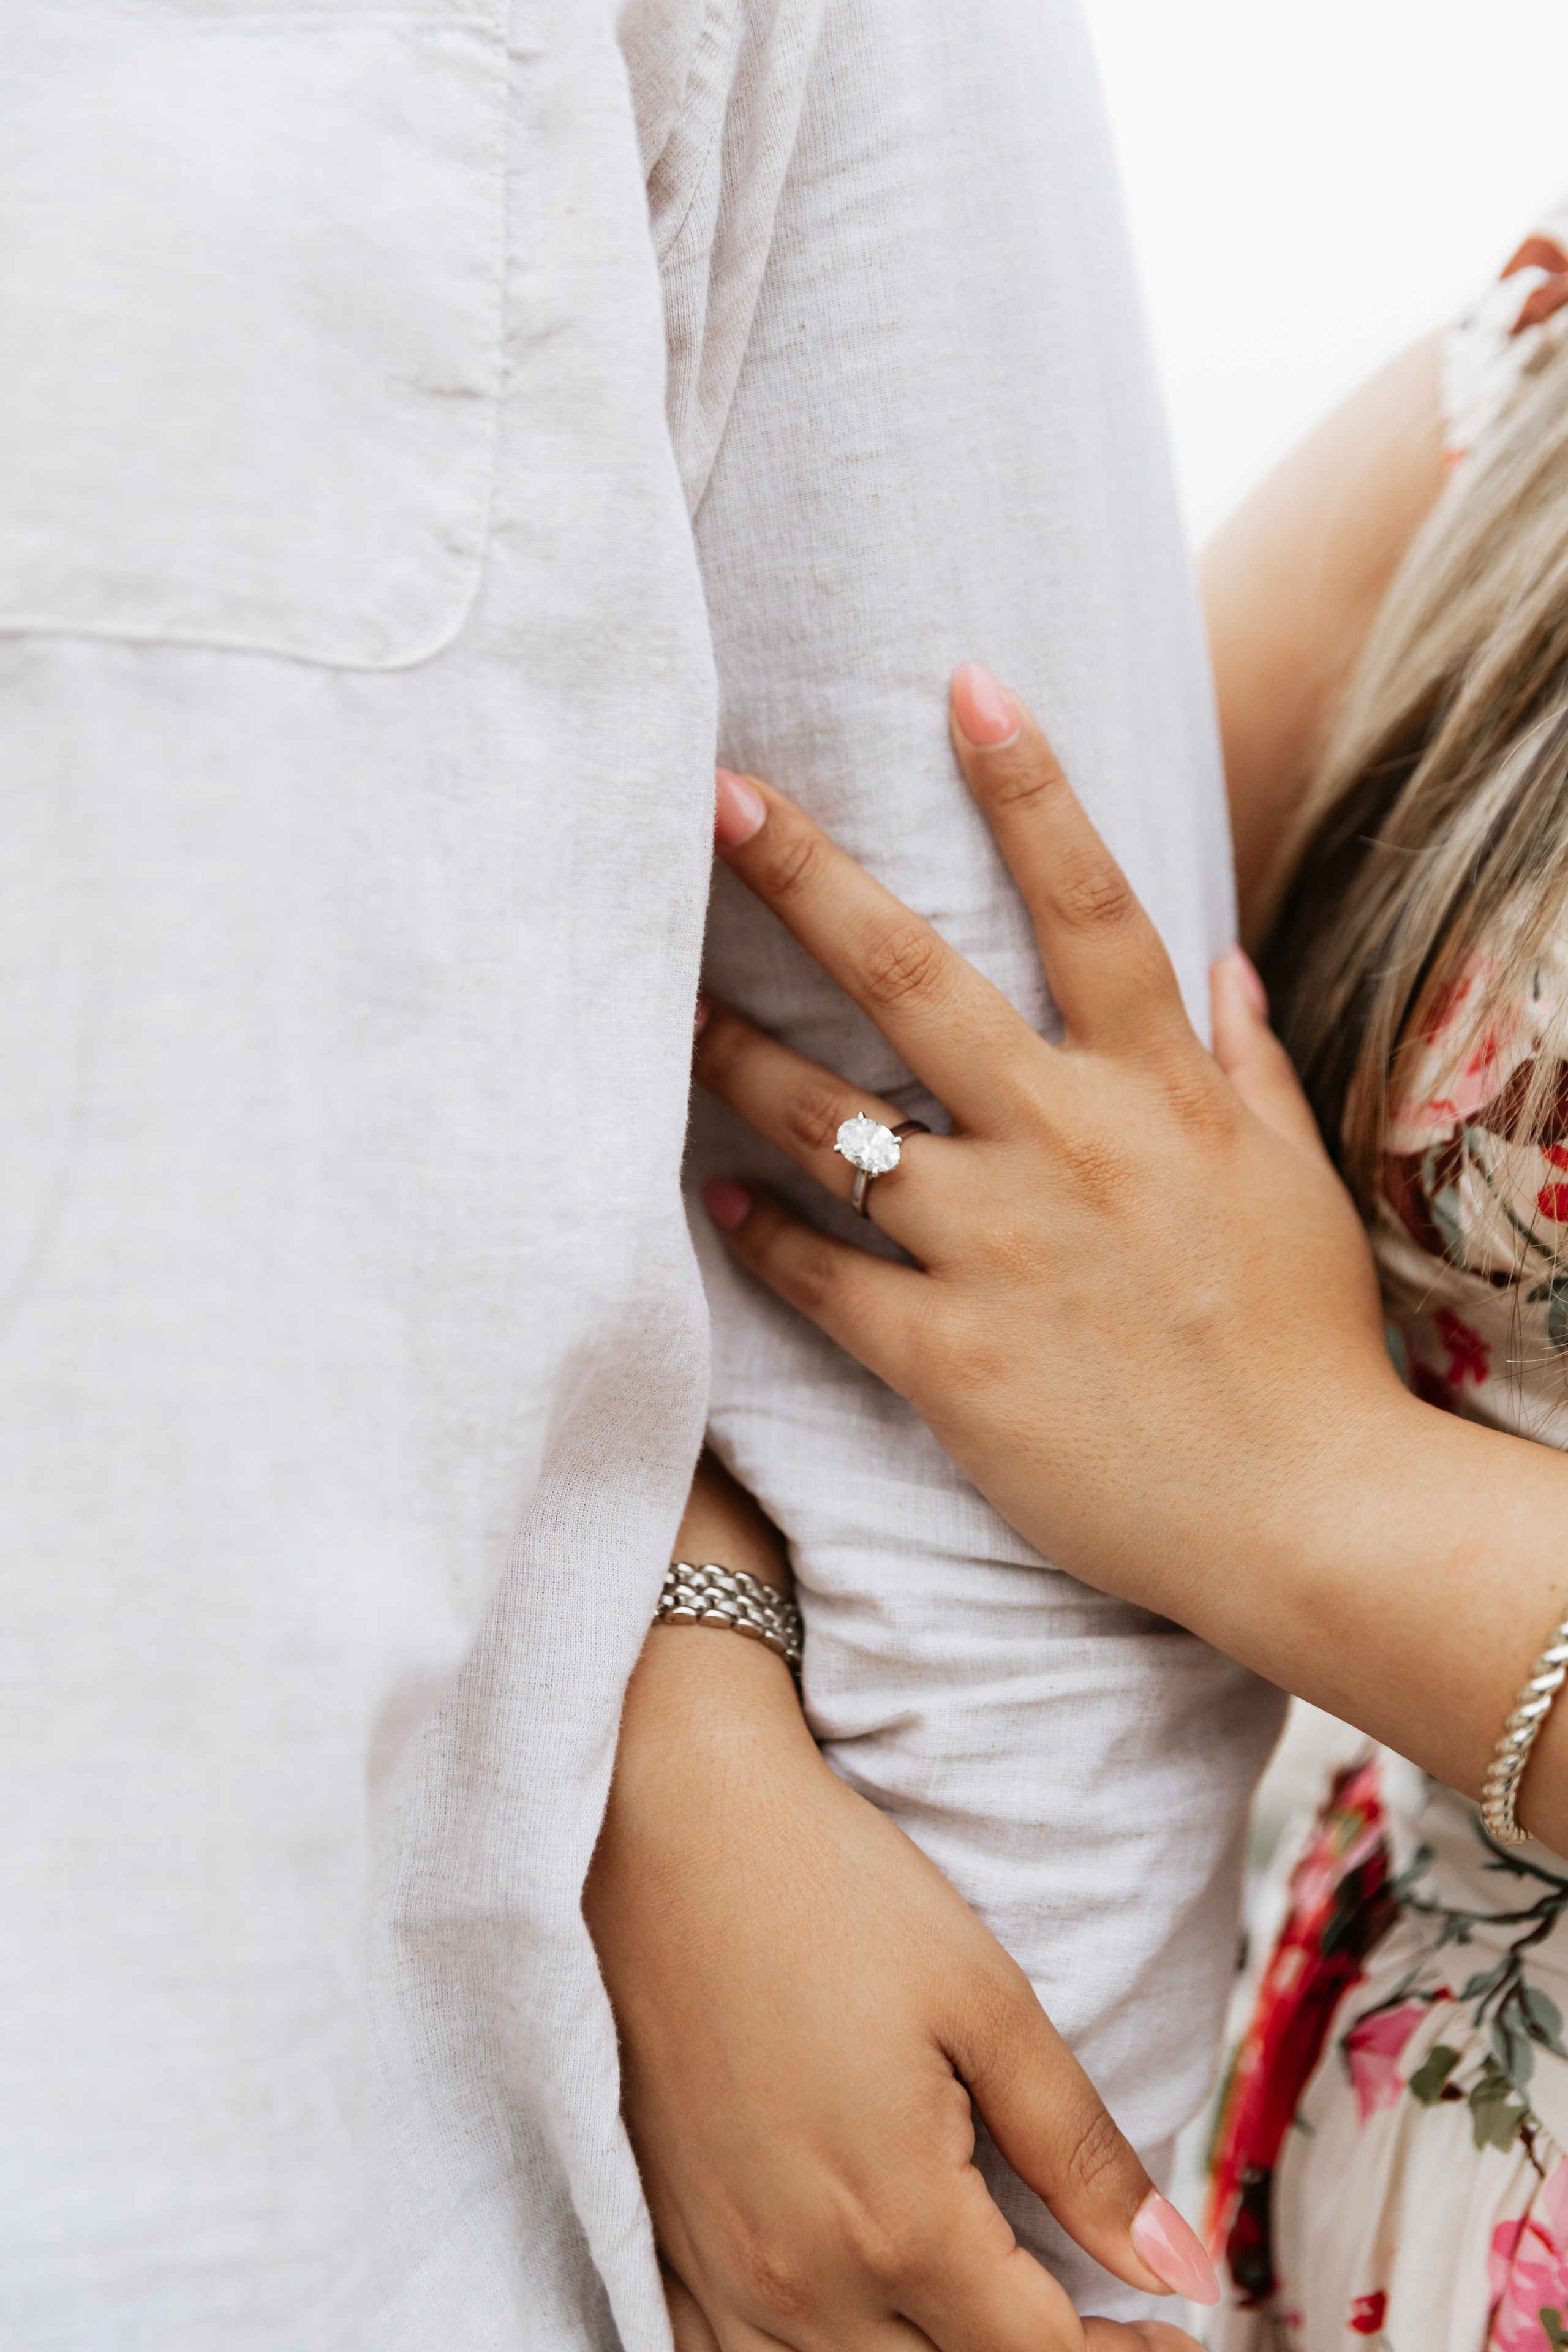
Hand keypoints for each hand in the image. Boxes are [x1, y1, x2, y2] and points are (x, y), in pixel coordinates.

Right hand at [587, 1608, 1214, 2351]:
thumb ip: (1082, 2154)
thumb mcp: (986, 2003)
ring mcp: (723, 2266)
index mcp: (896, 2220)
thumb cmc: (832, 1893)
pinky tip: (862, 2315)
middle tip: (1103, 2322)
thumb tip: (1181, 2269)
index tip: (1170, 2332)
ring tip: (991, 2313)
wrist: (669, 1823)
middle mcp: (800, 2275)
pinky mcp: (666, 2235)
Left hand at [693, 665, 1402, 1642]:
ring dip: (735, 1055)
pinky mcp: (950, 1359)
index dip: (1030, 787)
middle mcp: (1067, 1146)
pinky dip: (758, 1237)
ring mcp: (1000, 1250)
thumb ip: (1246, 1060)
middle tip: (714, 793)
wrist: (1303, 1514)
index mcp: (1159, 1092)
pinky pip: (822, 1277)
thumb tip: (1225, 961)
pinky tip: (707, 1205)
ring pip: (828, 1124)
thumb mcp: (1293, 1182)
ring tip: (659, 1004)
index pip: (1092, 905)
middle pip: (913, 981)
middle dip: (807, 877)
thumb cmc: (1303, 1343)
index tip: (965, 681)